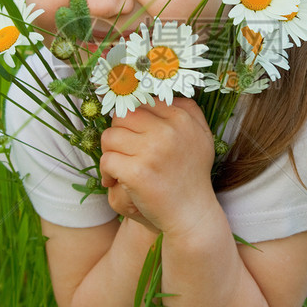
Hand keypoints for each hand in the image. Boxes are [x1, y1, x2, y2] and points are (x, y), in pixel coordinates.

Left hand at [99, 99, 216, 237]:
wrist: (192, 215)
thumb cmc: (191, 175)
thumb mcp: (200, 136)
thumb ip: (185, 110)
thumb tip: (155, 91)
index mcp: (182, 117)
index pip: (142, 103)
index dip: (132, 119)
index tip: (133, 136)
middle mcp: (169, 130)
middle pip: (122, 116)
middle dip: (118, 134)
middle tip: (123, 152)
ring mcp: (153, 150)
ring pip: (110, 136)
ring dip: (110, 153)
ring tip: (119, 167)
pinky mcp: (137, 172)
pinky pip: (107, 160)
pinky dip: (106, 173)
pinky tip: (115, 182)